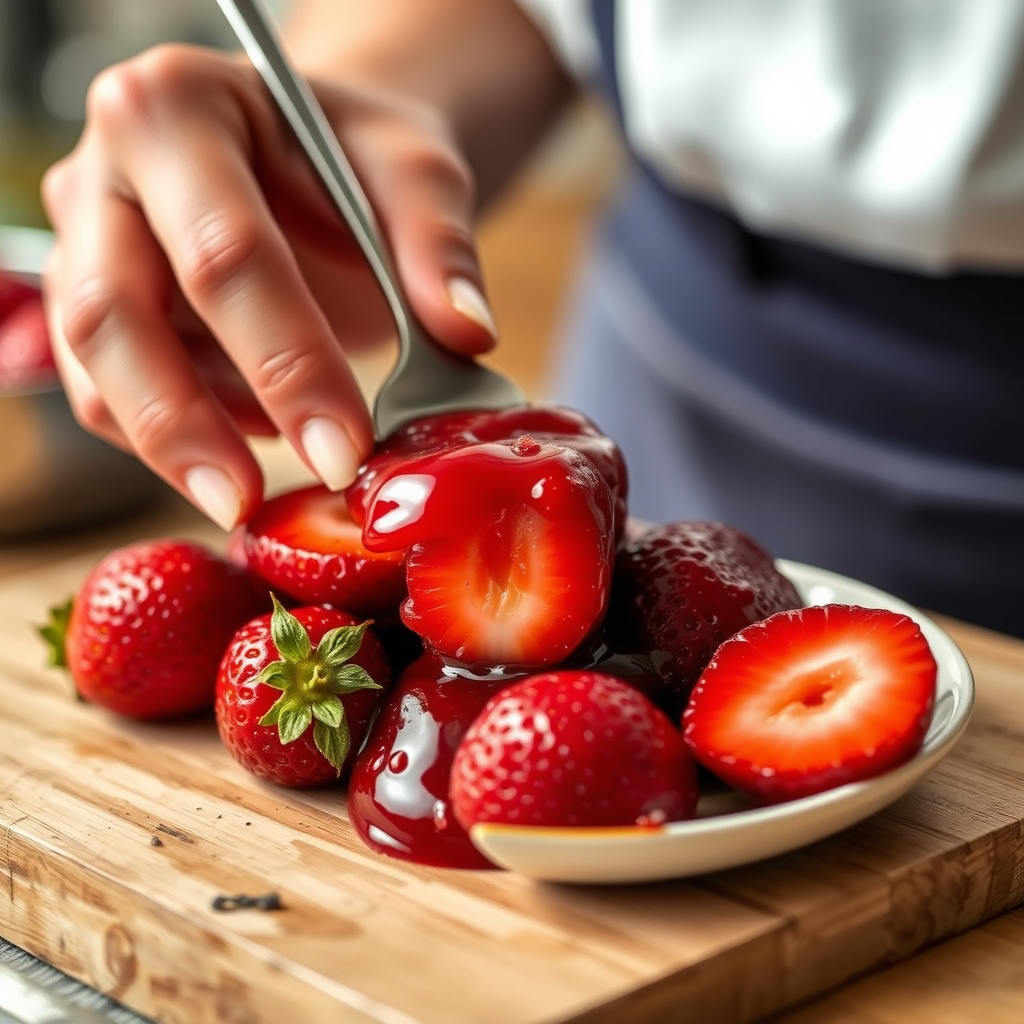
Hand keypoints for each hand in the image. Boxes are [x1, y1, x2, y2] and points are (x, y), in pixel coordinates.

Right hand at [42, 44, 496, 529]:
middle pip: (114, 314)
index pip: (224, 253)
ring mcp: (83, 243)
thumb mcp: (413, 167)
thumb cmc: (354, 156)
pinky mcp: (92, 309)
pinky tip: (246, 443)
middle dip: (187, 424)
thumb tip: (465, 332)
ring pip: (92, 368)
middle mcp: (104, 171)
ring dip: (165, 449)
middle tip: (251, 504)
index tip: (342, 449)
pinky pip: (106, 394)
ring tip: (245, 498)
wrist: (310, 157)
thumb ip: (437, 241)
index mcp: (179, 108)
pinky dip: (171, 437)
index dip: (285, 362)